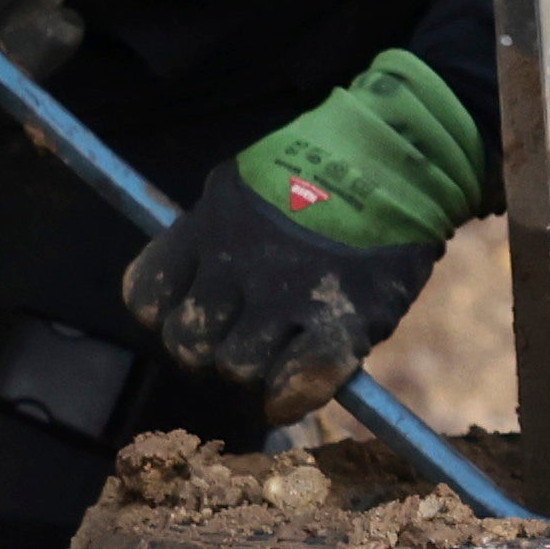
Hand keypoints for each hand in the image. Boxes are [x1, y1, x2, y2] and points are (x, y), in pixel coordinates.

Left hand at [121, 176, 422, 435]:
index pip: (145, 296)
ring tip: (288, 343)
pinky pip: (296, 384)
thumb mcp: (249, 186)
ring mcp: (286, 294)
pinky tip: (295, 392)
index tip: (199, 309)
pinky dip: (292, 397)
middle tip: (248, 333)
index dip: (168, 313)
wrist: (404, 151)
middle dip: (212, 348)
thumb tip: (202, 288)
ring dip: (259, 368)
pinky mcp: (342, 321)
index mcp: (208, 223)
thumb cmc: (330, 167)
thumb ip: (219, 236)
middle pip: (186, 343)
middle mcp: (236, 261)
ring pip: (238, 368)